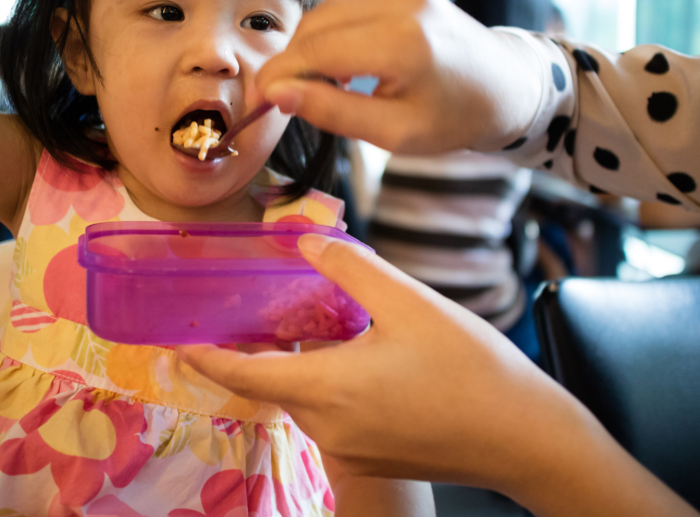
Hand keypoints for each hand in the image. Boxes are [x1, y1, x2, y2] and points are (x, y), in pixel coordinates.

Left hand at [177, 235, 698, 516]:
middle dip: (258, 350)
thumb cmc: (471, 369)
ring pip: (307, 398)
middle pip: (274, 384)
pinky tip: (358, 355)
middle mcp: (328, 427)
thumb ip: (351, 266)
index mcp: (326, 390)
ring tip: (311, 324)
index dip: (204, 356)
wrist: (525, 438)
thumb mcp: (409, 303)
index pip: (242, 373)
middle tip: (254, 311)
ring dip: (299, 364)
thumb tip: (308, 241)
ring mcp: (352, 451)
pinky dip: (328, 383)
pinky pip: (334, 415)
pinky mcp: (376, 459)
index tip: (174, 342)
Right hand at [249, 0, 541, 153]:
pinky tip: (345, 63)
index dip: (282, 76)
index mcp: (404, 42)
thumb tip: (278, 94)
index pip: (317, 51)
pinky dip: (334, 32)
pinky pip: (347, 4)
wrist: (504, 85)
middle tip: (285, 98)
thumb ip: (334, 112)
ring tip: (323, 85)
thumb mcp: (395, 133)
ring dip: (312, 47)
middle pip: (317, 25)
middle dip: (293, 62)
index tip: (262, 101)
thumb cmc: (453, 118)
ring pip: (327, 11)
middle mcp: (403, 0)